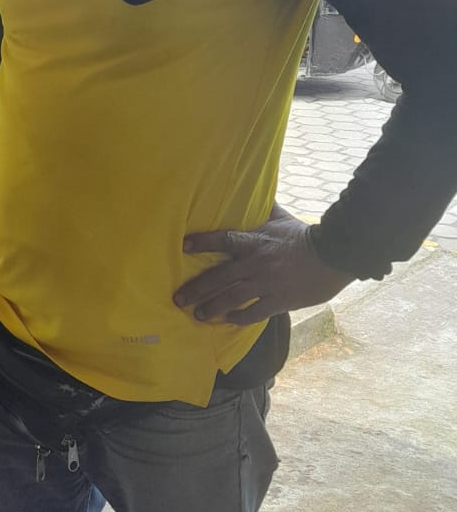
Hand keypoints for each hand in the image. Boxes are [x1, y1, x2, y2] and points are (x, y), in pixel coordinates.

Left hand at [175, 204, 350, 325]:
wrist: (334, 256)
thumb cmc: (304, 236)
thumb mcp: (281, 218)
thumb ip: (262, 209)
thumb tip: (252, 191)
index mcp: (256, 242)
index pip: (224, 240)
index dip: (203, 242)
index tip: (184, 246)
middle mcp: (257, 264)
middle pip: (220, 277)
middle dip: (197, 289)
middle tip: (178, 298)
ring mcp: (267, 285)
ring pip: (233, 298)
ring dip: (213, 307)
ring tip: (197, 314)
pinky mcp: (280, 301)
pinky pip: (255, 313)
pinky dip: (239, 317)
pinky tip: (227, 320)